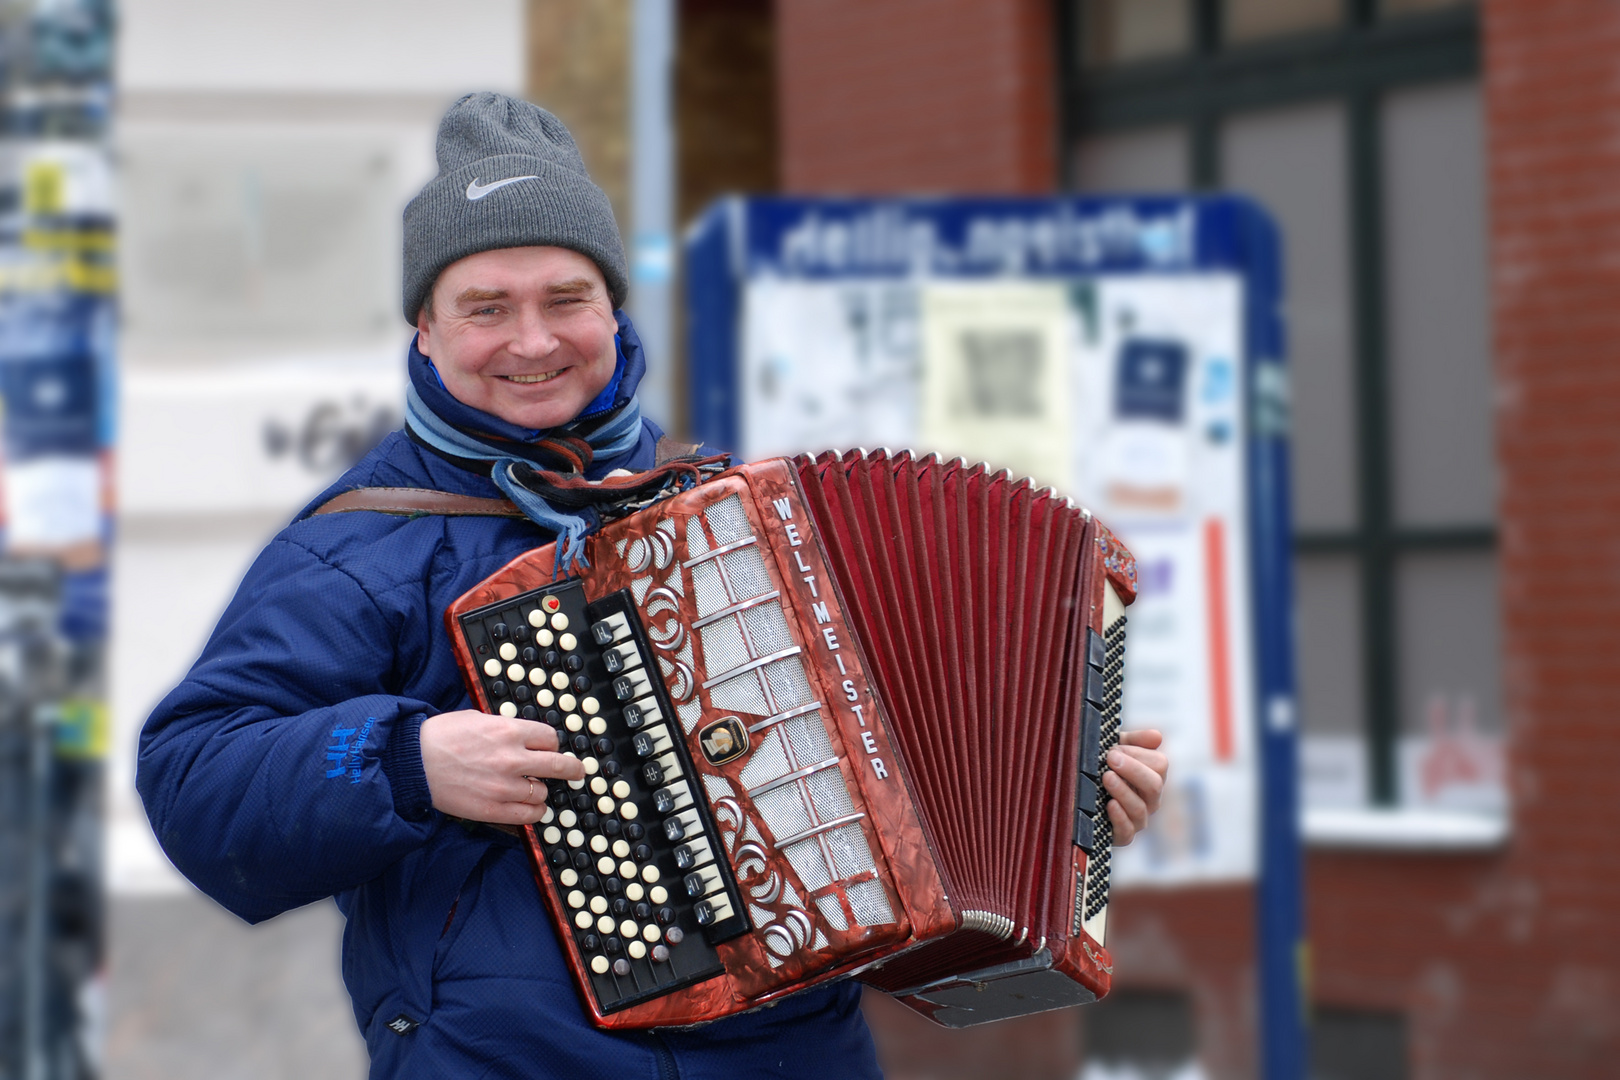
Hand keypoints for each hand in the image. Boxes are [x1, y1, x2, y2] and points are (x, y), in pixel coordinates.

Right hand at [419, 710, 585, 824]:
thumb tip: (523, 737)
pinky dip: (533, 812)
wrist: (411, 763)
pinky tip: (527, 807)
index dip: (550, 745)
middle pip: (558, 766)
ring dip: (540, 792)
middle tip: (576, 772)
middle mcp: (511, 759)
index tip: (548, 749)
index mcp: (508, 731)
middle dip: (572, 769)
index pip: (550, 739)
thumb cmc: (440, 737)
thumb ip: (505, 729)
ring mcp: (503, 787)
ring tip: (530, 789)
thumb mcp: (477, 720)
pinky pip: (529, 815)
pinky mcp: (492, 810)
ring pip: (542, 794)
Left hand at [1102, 729, 1167, 846]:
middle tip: (1111, 758)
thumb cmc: (1104, 769)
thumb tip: (1156, 736)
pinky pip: (1127, 831)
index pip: (1160, 765)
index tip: (1116, 749)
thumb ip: (1135, 740)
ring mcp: (1138, 819)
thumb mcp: (1117, 749)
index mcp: (1152, 776)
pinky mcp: (1123, 835)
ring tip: (1106, 777)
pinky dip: (1119, 817)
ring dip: (1123, 791)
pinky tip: (1109, 804)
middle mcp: (1150, 799)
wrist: (1081, 798)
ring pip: (1140, 808)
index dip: (1138, 754)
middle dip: (1133, 770)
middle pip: (1154, 785)